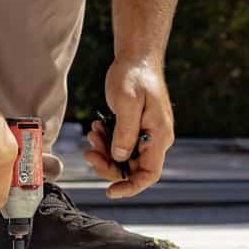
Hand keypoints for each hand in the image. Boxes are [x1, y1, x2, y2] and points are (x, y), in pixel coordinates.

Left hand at [83, 58, 173, 198]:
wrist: (136, 56)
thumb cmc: (135, 75)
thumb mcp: (127, 103)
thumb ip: (124, 133)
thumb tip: (119, 158)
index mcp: (159, 136)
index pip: (149, 174)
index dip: (131, 187)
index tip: (110, 191)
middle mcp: (155, 139)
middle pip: (132, 169)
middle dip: (108, 164)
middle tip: (89, 152)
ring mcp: (145, 134)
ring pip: (123, 158)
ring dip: (105, 151)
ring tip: (93, 132)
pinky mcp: (136, 128)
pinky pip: (120, 144)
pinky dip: (106, 140)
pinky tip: (98, 127)